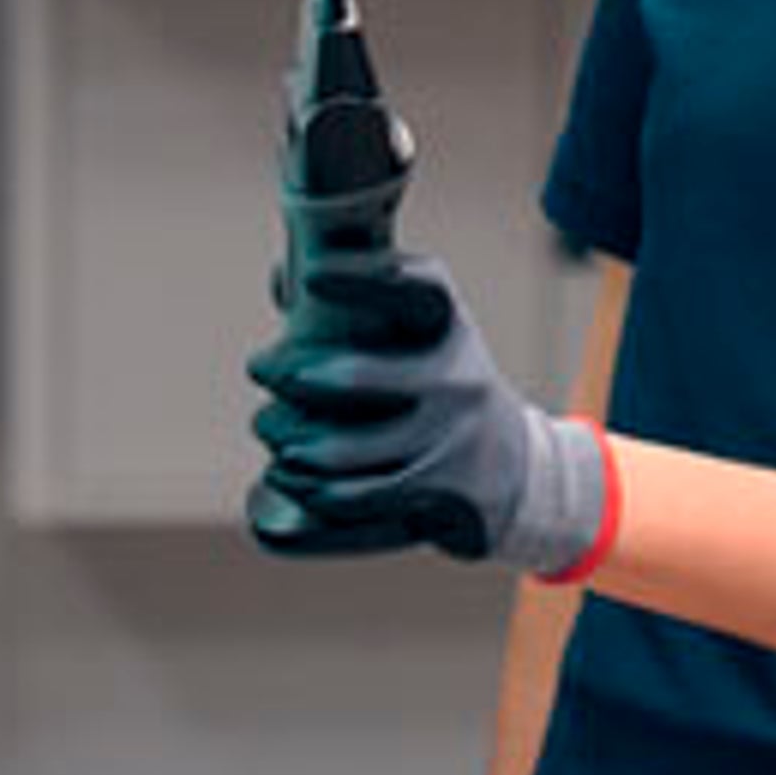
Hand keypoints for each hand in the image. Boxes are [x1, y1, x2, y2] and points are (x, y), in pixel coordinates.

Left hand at [247, 257, 606, 574]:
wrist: (516, 465)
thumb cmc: (443, 382)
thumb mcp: (424, 334)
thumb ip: (360, 304)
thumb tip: (284, 278)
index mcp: (450, 327)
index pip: (414, 290)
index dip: (361, 279)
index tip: (312, 278)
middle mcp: (457, 379)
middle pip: (359, 377)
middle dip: (292, 374)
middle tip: (259, 367)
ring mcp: (451, 438)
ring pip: (349, 448)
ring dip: (292, 443)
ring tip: (269, 430)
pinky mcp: (440, 492)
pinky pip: (361, 496)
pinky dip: (315, 489)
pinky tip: (289, 476)